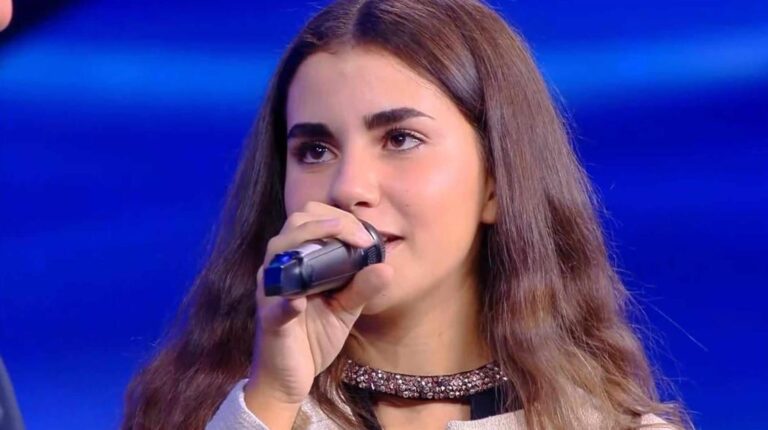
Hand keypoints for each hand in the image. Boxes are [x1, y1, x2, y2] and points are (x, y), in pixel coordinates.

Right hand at [245, 202, 392, 408]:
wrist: (290, 377)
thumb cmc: (314, 337)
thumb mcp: (346, 310)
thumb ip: (362, 287)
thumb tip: (387, 267)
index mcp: (299, 260)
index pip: (313, 218)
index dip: (341, 218)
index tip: (367, 236)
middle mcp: (281, 268)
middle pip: (295, 222)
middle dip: (329, 221)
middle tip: (359, 238)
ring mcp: (271, 291)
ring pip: (277, 249)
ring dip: (308, 239)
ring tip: (337, 243)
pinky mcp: (268, 320)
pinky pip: (273, 306)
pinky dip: (285, 302)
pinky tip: (300, 302)